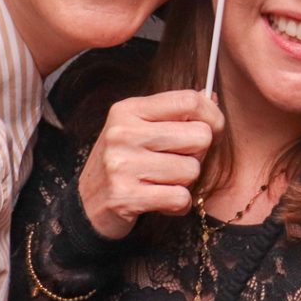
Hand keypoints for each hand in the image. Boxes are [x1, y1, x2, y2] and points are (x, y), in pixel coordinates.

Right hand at [77, 90, 222, 239]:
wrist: (87, 203)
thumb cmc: (124, 160)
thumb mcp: (141, 127)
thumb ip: (175, 112)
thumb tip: (212, 96)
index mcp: (129, 110)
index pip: (190, 101)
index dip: (213, 116)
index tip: (212, 128)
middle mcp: (123, 133)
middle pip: (200, 136)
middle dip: (198, 154)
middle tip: (178, 161)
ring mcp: (121, 165)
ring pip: (192, 170)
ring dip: (185, 181)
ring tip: (163, 181)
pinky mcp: (125, 196)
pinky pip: (180, 197)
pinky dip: (178, 204)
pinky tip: (161, 200)